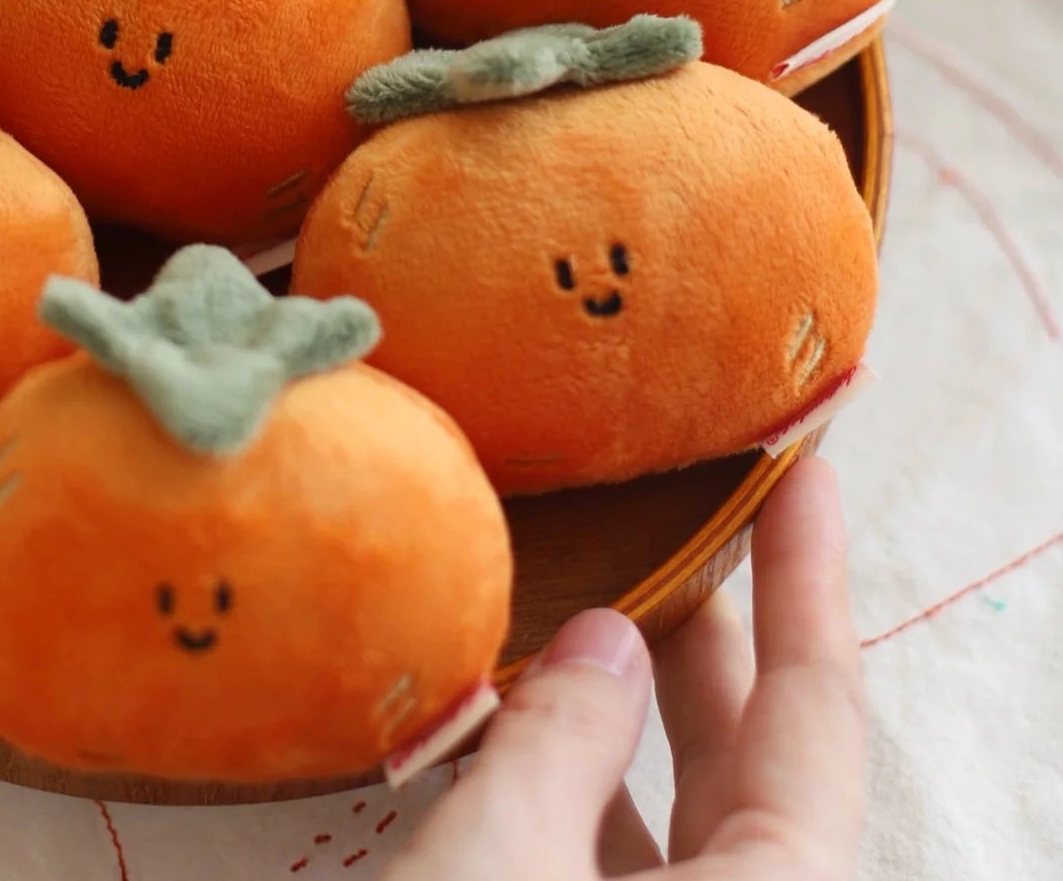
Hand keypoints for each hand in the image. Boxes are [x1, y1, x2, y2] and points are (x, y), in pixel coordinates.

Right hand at [390, 456, 863, 878]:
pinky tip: (517, 718)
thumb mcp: (499, 854)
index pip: (815, 711)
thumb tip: (605, 635)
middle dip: (712, 634)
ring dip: (633, 712)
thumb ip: (561, 739)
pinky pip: (621, 866)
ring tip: (586, 602)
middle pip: (756, 761)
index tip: (805, 472)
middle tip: (684, 516)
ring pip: (684, 817)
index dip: (808, 581)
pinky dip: (582, 788)